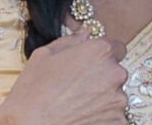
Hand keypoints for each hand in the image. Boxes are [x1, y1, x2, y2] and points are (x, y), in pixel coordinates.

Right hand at [0, 32, 128, 124]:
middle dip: (103, 78)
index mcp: (100, 52)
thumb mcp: (43, 56)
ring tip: (77, 106)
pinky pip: (114, 116)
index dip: (103, 56)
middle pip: (116, 72)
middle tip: (79, 89)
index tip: (92, 65)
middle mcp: (115, 73)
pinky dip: (103, 117)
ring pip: (116, 96)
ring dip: (103, 99)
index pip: (117, 48)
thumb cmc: (33, 93)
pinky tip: (82, 118)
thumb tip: (85, 35)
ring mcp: (118, 100)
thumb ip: (70, 41)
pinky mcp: (118, 121)